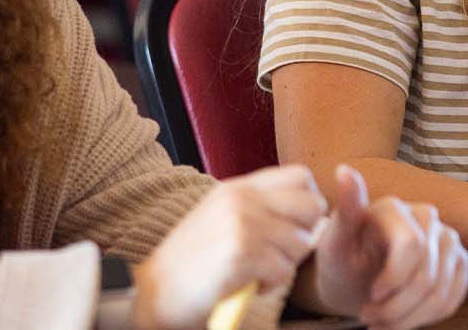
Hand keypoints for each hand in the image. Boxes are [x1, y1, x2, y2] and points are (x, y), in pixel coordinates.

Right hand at [132, 165, 327, 329]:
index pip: (301, 176)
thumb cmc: (193, 261)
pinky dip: (272, 284)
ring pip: (301, 243)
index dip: (308, 203)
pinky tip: (249, 284)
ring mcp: (241, 224)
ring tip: (256, 271)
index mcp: (239, 187)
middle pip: (312, 206)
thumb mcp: (223, 217)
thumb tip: (312, 214)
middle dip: (304, 235)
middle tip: (278, 253)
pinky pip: (284, 270)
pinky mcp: (240, 253)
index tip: (292, 227)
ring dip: (285, 265)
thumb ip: (260, 208)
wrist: (155, 290)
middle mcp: (241, 198)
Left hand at [309, 165, 467, 328]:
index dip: (394, 279)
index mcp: (394, 208)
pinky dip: (428, 317)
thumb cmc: (342, 262)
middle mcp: (425, 216)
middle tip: (370, 319)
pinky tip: (404, 317)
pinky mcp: (458, 260)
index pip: (412, 246)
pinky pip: (454, 297)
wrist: (355, 281)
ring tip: (382, 322)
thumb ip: (345, 211)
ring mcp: (446, 238)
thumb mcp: (334, 244)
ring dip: (410, 317)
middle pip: (427, 274)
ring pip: (441, 290)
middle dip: (398, 306)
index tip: (370, 297)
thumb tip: (344, 170)